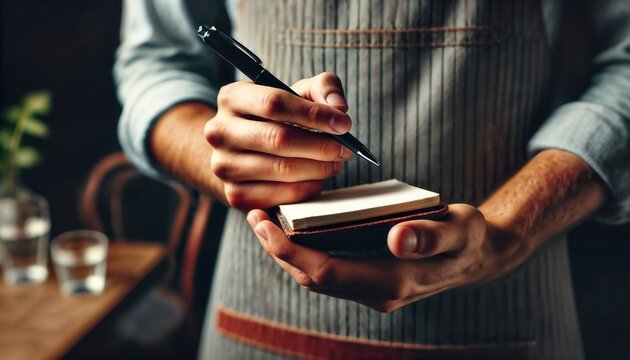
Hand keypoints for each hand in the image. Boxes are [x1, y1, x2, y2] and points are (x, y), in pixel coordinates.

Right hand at [204, 72, 354, 209]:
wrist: (242, 151)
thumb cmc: (276, 118)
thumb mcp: (297, 93)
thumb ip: (323, 88)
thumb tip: (339, 107)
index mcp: (232, 97)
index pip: (275, 103)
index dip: (314, 114)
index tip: (344, 124)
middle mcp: (219, 131)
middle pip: (279, 139)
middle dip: (321, 145)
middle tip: (346, 149)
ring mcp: (223, 165)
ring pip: (282, 170)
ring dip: (318, 168)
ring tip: (335, 162)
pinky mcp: (234, 194)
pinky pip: (279, 196)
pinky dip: (306, 189)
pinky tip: (318, 179)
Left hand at [247, 204, 523, 312]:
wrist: (480, 256)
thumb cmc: (469, 237)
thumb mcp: (459, 228)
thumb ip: (430, 235)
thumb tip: (396, 238)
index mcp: (393, 280)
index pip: (326, 272)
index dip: (290, 251)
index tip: (265, 224)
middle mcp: (378, 293)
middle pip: (313, 278)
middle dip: (279, 251)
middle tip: (255, 216)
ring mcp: (373, 290)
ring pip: (318, 277)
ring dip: (289, 253)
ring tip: (267, 220)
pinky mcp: (371, 281)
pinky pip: (330, 270)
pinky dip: (307, 253)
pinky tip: (297, 228)